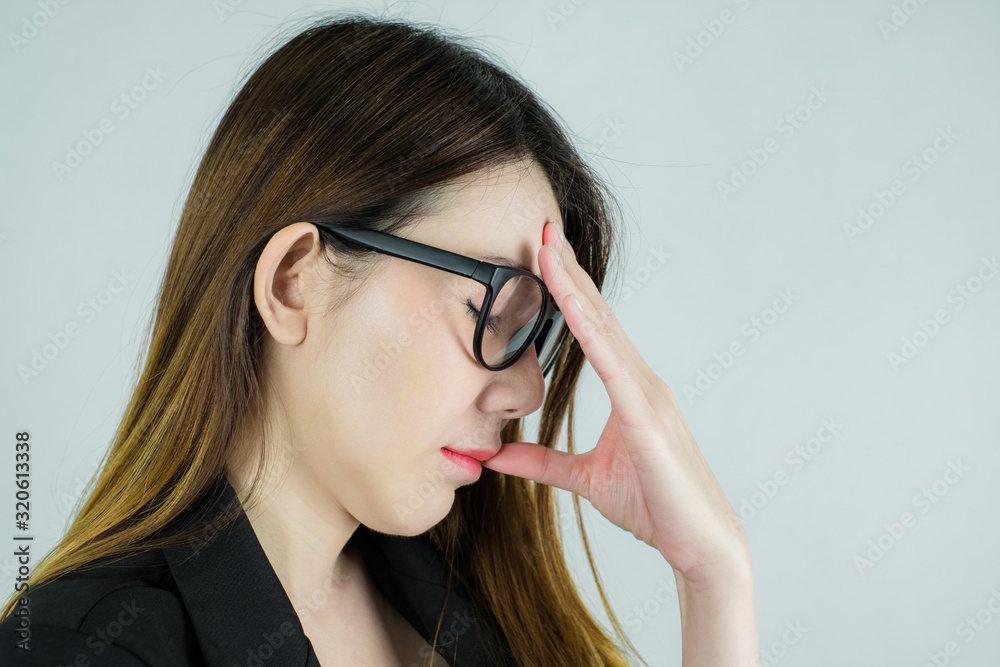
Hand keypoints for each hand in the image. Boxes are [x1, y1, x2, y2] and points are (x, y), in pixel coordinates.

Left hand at [482, 221, 750, 581]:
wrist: (700, 544)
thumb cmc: (654, 506)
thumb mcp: (585, 480)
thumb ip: (541, 464)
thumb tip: (496, 456)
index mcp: (629, 388)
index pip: (592, 328)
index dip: (568, 290)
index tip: (542, 255)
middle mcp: (641, 380)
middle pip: (598, 315)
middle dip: (569, 271)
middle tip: (542, 230)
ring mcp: (648, 394)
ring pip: (605, 329)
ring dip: (575, 288)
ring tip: (548, 250)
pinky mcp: (648, 418)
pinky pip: (615, 368)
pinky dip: (592, 334)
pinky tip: (572, 308)